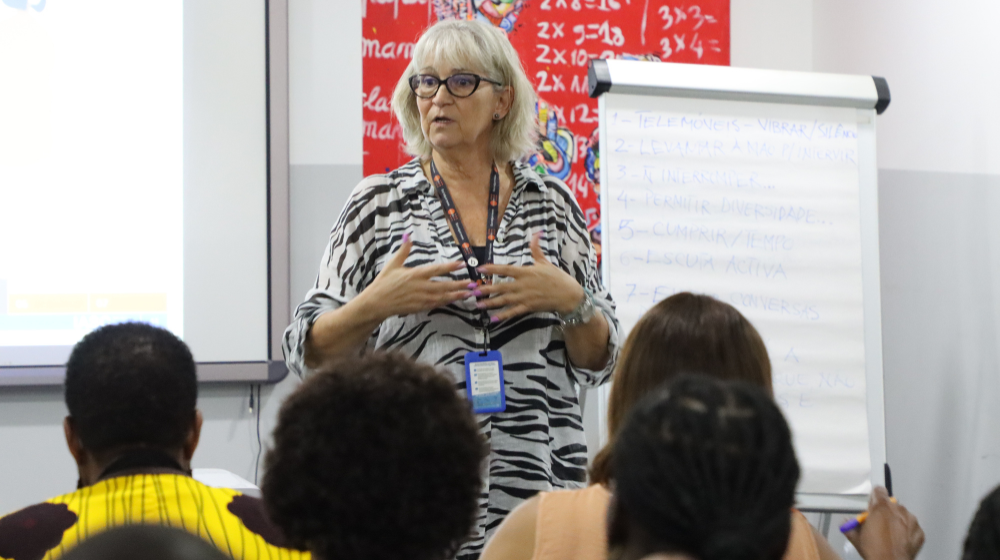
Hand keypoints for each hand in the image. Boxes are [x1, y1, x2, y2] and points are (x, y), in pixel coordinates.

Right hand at [356, 234, 472, 321]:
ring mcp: (421, 298)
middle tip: (473, 283)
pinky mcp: (419, 307)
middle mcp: (420, 287)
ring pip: (443, 296)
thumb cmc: (384, 282)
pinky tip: (455, 300)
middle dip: (459, 284)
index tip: (462, 264)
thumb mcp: (393, 264)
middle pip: (444, 285)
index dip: (450, 267)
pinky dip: (447, 302)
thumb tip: (407, 235)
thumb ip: (403, 251)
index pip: (436, 269)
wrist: (376, 303)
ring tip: (469, 293)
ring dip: (456, 294)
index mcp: (415, 274)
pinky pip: (436, 305)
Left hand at [475, 233, 584, 322]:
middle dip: (486, 289)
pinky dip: (503, 315)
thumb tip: (536, 233)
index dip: (492, 269)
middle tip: (473, 291)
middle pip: (501, 287)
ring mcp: (525, 297)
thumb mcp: (545, 262)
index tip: (480, 269)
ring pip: (505, 300)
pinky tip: (493, 318)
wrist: (568, 295)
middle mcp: (523, 285)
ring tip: (478, 305)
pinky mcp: (529, 307)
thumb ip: (536, 249)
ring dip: (490, 303)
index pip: (506, 270)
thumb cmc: (557, 277)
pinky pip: (514, 312)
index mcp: (526, 272)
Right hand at [845, 487, 923, 559]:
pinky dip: (907, 531)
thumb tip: (846, 523)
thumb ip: (850, 526)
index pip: (879, 491)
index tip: (872, 506)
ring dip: (897, 520)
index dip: (874, 498)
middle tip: (879, 524)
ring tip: (891, 534)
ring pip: (903, 515)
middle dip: (885, 512)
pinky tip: (900, 540)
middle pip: (891, 504)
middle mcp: (898, 509)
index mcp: (881, 507)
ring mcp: (911, 520)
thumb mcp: (856, 538)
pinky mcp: (920, 532)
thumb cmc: (873, 550)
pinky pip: (912, 527)